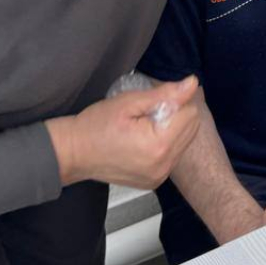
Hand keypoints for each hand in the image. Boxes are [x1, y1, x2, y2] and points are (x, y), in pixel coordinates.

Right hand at [46, 75, 200, 187]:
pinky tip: (145, 139)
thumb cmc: (96, 125)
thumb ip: (165, 94)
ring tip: (146, 126)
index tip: (153, 102)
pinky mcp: (154, 181)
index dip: (174, 101)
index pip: (191, 113)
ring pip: (186, 141)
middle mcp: (162, 165)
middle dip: (177, 114)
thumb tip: (192, 83)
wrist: (73, 152)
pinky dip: (166, 143)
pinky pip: (174, 155)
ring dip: (173, 129)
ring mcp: (159, 176)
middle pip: (192, 128)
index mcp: (158, 145)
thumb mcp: (129, 102)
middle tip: (148, 113)